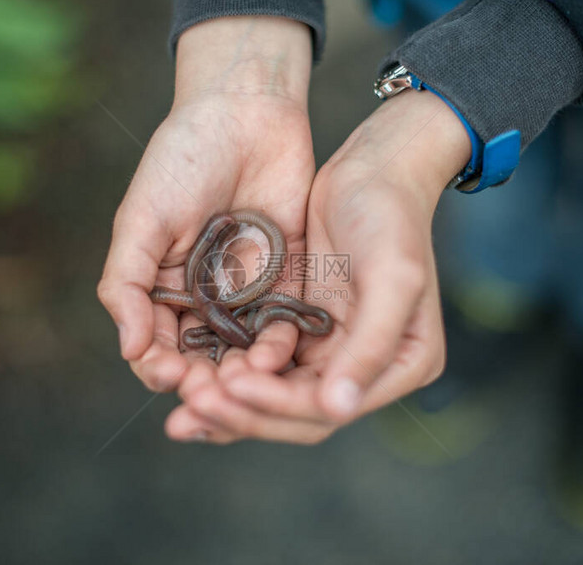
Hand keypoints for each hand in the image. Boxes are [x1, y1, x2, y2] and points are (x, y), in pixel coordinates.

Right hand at [98, 17, 314, 394]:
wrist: (245, 112)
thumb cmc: (183, 160)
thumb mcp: (142, 220)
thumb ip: (128, 284)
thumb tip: (128, 348)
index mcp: (161, 288)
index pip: (156, 346)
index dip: (159, 367)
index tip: (169, 376)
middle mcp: (203, 299)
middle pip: (202, 358)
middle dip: (205, 380)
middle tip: (212, 393)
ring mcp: (246, 292)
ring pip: (244, 350)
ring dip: (243, 372)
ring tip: (247, 381)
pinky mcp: (288, 279)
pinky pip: (284, 323)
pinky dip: (280, 343)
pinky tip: (278, 355)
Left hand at [167, 89, 470, 443]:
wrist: (374, 168)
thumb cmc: (391, 216)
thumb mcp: (393, 277)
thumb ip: (371, 344)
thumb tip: (337, 408)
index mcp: (401, 366)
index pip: (328, 409)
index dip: (277, 405)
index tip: (233, 386)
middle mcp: (363, 369)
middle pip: (294, 414)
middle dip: (241, 413)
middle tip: (189, 408)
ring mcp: (329, 352)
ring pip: (271, 394)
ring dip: (226, 401)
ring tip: (181, 403)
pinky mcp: (298, 327)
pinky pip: (259, 362)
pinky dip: (227, 370)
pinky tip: (190, 373)